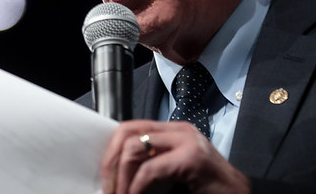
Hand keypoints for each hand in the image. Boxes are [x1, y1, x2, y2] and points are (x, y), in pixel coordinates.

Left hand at [101, 120, 249, 193]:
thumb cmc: (209, 191)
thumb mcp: (174, 173)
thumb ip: (152, 164)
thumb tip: (117, 173)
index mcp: (173, 132)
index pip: (130, 129)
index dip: (112, 152)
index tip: (106, 177)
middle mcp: (179, 130)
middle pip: (127, 132)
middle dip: (111, 161)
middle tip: (108, 187)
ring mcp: (187, 141)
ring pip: (135, 147)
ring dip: (122, 177)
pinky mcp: (192, 158)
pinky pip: (151, 169)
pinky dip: (137, 187)